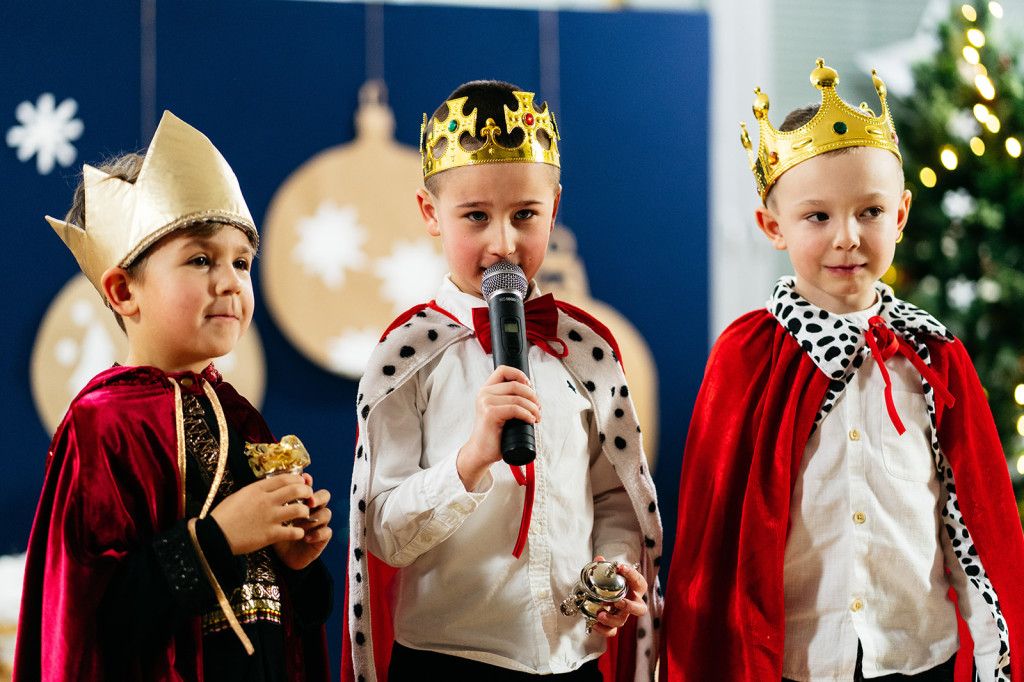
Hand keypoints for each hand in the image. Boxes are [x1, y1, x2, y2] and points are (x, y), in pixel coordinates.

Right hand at [210, 474, 312, 554]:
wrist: (214, 535)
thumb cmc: (223, 516)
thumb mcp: (239, 495)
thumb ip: (256, 491)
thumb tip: (268, 488)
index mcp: (257, 489)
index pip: (284, 478)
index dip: (297, 479)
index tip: (301, 482)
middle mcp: (266, 501)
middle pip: (296, 490)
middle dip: (307, 492)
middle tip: (309, 496)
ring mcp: (269, 517)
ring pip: (299, 509)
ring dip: (305, 511)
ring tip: (304, 514)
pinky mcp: (270, 534)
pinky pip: (293, 532)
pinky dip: (299, 532)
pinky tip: (298, 532)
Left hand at [274, 473, 332, 569]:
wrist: (279, 556)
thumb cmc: (275, 532)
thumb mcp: (273, 516)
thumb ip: (275, 503)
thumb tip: (269, 486)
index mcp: (301, 501)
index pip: (309, 486)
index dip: (308, 482)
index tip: (304, 480)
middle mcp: (313, 510)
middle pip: (324, 495)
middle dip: (318, 497)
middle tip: (309, 502)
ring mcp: (319, 523)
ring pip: (326, 513)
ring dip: (314, 518)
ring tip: (301, 525)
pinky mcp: (322, 538)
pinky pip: (327, 532)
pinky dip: (317, 534)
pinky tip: (306, 538)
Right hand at [456, 365, 539, 490]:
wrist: (481, 452)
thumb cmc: (494, 434)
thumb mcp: (500, 411)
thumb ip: (508, 399)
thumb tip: (531, 392)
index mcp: (486, 390)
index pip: (503, 370)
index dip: (519, 374)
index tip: (529, 386)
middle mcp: (484, 393)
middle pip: (515, 384)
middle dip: (532, 396)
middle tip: (538, 408)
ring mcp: (486, 403)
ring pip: (518, 398)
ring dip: (533, 408)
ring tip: (537, 417)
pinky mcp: (490, 413)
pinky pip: (516, 409)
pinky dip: (528, 414)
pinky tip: (531, 421)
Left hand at [590, 555, 647, 637]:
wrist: (598, 595)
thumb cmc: (608, 582)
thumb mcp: (606, 572)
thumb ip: (603, 566)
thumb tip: (599, 559)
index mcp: (634, 589)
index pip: (639, 582)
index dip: (631, 574)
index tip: (620, 567)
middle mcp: (631, 603)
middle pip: (640, 609)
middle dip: (630, 607)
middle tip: (618, 601)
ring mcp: (623, 615)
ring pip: (623, 621)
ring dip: (612, 619)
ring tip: (600, 614)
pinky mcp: (612, 625)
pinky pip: (611, 632)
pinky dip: (603, 630)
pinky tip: (594, 623)